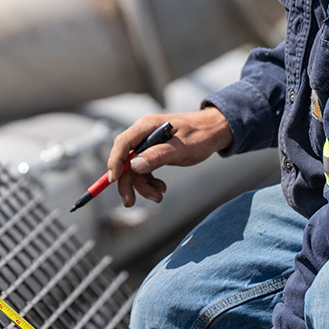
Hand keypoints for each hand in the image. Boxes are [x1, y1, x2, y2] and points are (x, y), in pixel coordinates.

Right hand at [107, 108, 232, 206]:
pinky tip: (161, 188)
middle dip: (127, 182)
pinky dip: (150, 182)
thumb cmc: (200, 135)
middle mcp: (143, 134)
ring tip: (159, 196)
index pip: (123, 144)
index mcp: (147, 126)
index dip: (115, 162)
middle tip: (129, 202)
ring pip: (134, 169)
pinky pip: (144, 170)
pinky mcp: (153, 153)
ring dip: (143, 186)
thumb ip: (158, 156)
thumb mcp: (181, 148)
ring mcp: (148, 144)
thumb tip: (135, 166)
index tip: (115, 180)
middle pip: (125, 160)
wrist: (214, 131)